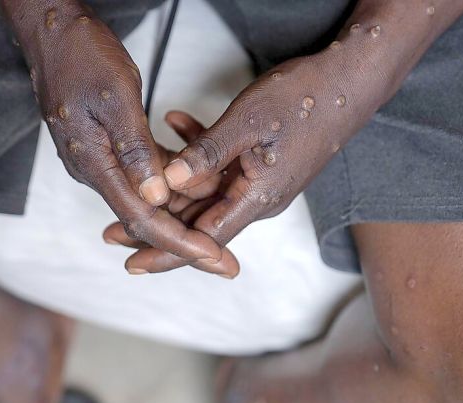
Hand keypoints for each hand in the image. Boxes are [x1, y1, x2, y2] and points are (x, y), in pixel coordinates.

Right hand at [8, 1, 220, 261]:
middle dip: (187, 240)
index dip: (181, 243)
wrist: (51, 33)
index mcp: (93, 165)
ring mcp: (98, 161)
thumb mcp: (117, 99)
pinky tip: (197, 184)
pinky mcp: (105, 148)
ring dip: (182, 211)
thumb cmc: (81, 56)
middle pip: (145, 220)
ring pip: (146, 199)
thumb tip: (156, 198)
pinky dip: (169, 182)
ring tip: (222, 226)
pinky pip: (141, 175)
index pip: (142, 219)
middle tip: (225, 261)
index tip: (213, 258)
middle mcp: (93, 171)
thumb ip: (136, 151)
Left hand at [121, 51, 367, 276]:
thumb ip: (205, 154)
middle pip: (199, 221)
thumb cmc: (304, 99)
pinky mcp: (262, 162)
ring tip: (135, 177)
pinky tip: (175, 123)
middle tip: (112, 228)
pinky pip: (222, 166)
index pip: (203, 239)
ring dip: (172, 182)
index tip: (132, 262)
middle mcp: (259, 198)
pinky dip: (198, 149)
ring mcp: (261, 181)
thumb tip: (168, 181)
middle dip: (157, 221)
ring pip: (207, 192)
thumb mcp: (245, 123)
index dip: (166, 253)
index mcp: (257, 198)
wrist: (350, 80)